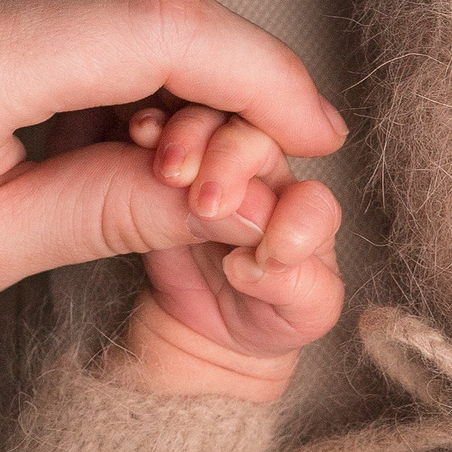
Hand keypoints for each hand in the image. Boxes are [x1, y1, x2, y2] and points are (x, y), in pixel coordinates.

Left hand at [0, 0, 349, 351]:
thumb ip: (119, 209)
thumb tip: (246, 202)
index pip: (166, 23)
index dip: (265, 76)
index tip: (315, 134)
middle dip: (226, 66)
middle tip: (236, 165)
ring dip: (169, 47)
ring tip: (158, 151)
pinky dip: (103, 30)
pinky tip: (94, 109)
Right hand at [114, 104, 344, 402]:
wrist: (208, 327)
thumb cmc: (268, 317)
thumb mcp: (301, 317)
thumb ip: (296, 289)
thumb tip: (253, 263)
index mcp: (309, 216)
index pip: (311, 201)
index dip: (289, 221)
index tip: (266, 256)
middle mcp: (268, 181)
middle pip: (259, 144)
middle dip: (232, 163)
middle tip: (205, 204)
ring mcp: (218, 168)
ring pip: (212, 125)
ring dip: (191, 136)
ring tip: (170, 171)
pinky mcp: (169, 170)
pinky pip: (163, 133)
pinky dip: (152, 126)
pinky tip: (141, 135)